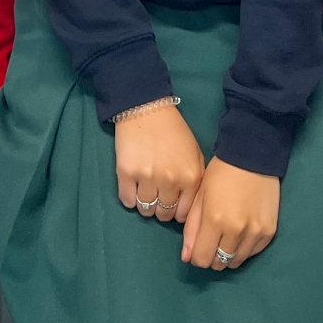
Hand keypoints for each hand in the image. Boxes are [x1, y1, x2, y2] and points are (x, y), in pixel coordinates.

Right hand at [114, 102, 203, 224]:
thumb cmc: (173, 131)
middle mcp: (170, 181)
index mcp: (190, 177)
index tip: (172, 204)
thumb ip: (196, 181)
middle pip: (163, 214)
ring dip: (145, 204)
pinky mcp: (126, 172)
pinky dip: (129, 198)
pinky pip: (127, 200)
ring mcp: (147, 177)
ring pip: (145, 209)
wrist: (146, 108)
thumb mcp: (195, 154)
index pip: (183, 213)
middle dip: (161, 209)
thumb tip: (188, 207)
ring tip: (144, 191)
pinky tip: (132, 188)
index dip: (177, 211)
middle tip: (157, 197)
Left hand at [182, 157, 278, 270]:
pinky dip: (243, 249)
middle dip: (211, 256)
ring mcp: (256, 232)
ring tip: (225, 237)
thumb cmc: (220, 173)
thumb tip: (186, 257)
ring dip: (227, 254)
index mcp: (215, 220)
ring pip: (237, 261)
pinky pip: (253, 253)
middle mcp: (237, 231)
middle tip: (211, 241)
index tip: (197, 247)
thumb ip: (192, 229)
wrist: (252, 157)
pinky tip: (240, 235)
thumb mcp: (199, 197)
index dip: (196, 256)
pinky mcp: (270, 231)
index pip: (202, 259)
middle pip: (220, 263)